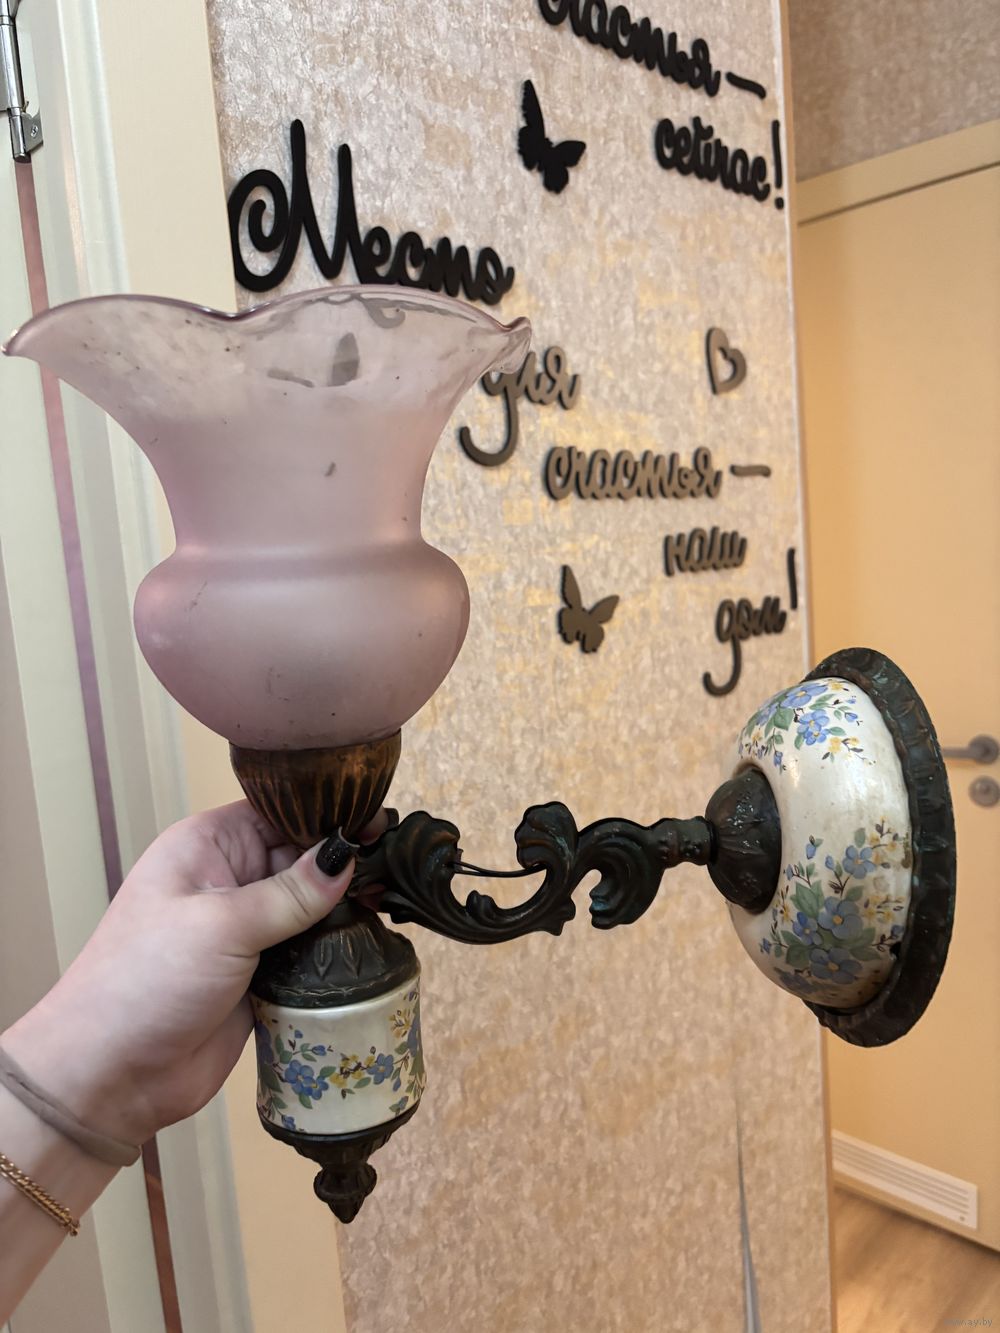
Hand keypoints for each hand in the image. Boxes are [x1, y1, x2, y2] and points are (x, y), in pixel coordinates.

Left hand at [2, 801, 385, 1146]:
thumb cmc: (146, 981)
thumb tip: (346, 856)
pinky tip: (376, 939)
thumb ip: (291, 893)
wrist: (109, 1077)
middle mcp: (228, 881)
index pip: (280, 812)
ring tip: (396, 900)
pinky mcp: (261, 976)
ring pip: (310, 907)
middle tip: (401, 863)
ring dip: (346, 907)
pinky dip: (337, 948)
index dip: (327, 815)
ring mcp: (245, 931)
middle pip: (301, 858)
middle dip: (346, 861)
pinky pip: (309, 950)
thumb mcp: (221, 925)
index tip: (379, 822)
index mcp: (207, 847)